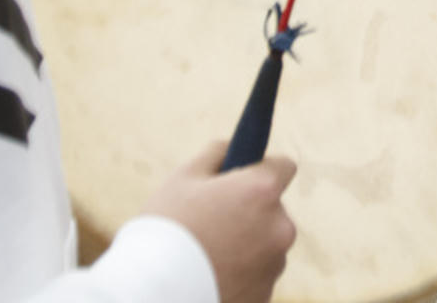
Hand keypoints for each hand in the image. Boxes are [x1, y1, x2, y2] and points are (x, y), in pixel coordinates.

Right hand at [143, 142, 297, 302]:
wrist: (152, 293)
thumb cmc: (167, 229)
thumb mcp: (183, 178)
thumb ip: (216, 154)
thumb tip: (233, 148)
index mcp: (262, 191)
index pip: (284, 166)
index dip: (261, 169)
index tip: (242, 178)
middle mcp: (280, 227)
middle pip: (272, 210)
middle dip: (249, 212)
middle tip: (212, 222)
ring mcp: (275, 265)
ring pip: (265, 244)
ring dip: (246, 245)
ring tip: (206, 254)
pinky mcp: (266, 295)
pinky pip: (256, 275)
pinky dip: (240, 274)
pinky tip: (211, 275)